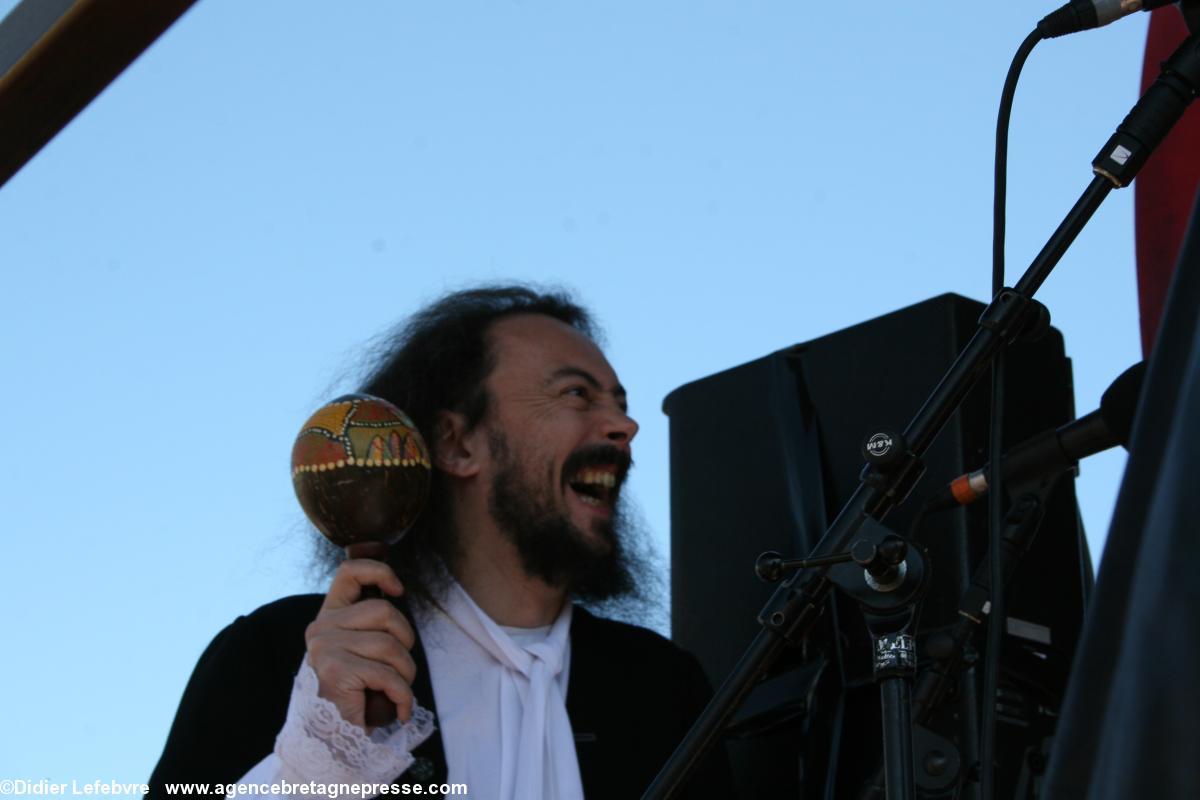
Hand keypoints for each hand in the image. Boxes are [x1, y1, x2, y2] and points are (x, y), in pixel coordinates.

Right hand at [304, 559, 417, 729]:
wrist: (333, 741)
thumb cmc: (356, 692)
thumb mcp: (360, 649)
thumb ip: (369, 622)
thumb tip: (395, 590)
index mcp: (328, 617)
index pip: (349, 572)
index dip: (379, 572)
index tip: (399, 590)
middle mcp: (321, 629)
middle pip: (384, 611)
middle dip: (405, 640)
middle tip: (400, 667)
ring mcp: (325, 649)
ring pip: (391, 644)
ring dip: (406, 672)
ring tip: (398, 689)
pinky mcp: (335, 672)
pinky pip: (388, 675)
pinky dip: (404, 695)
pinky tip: (401, 710)